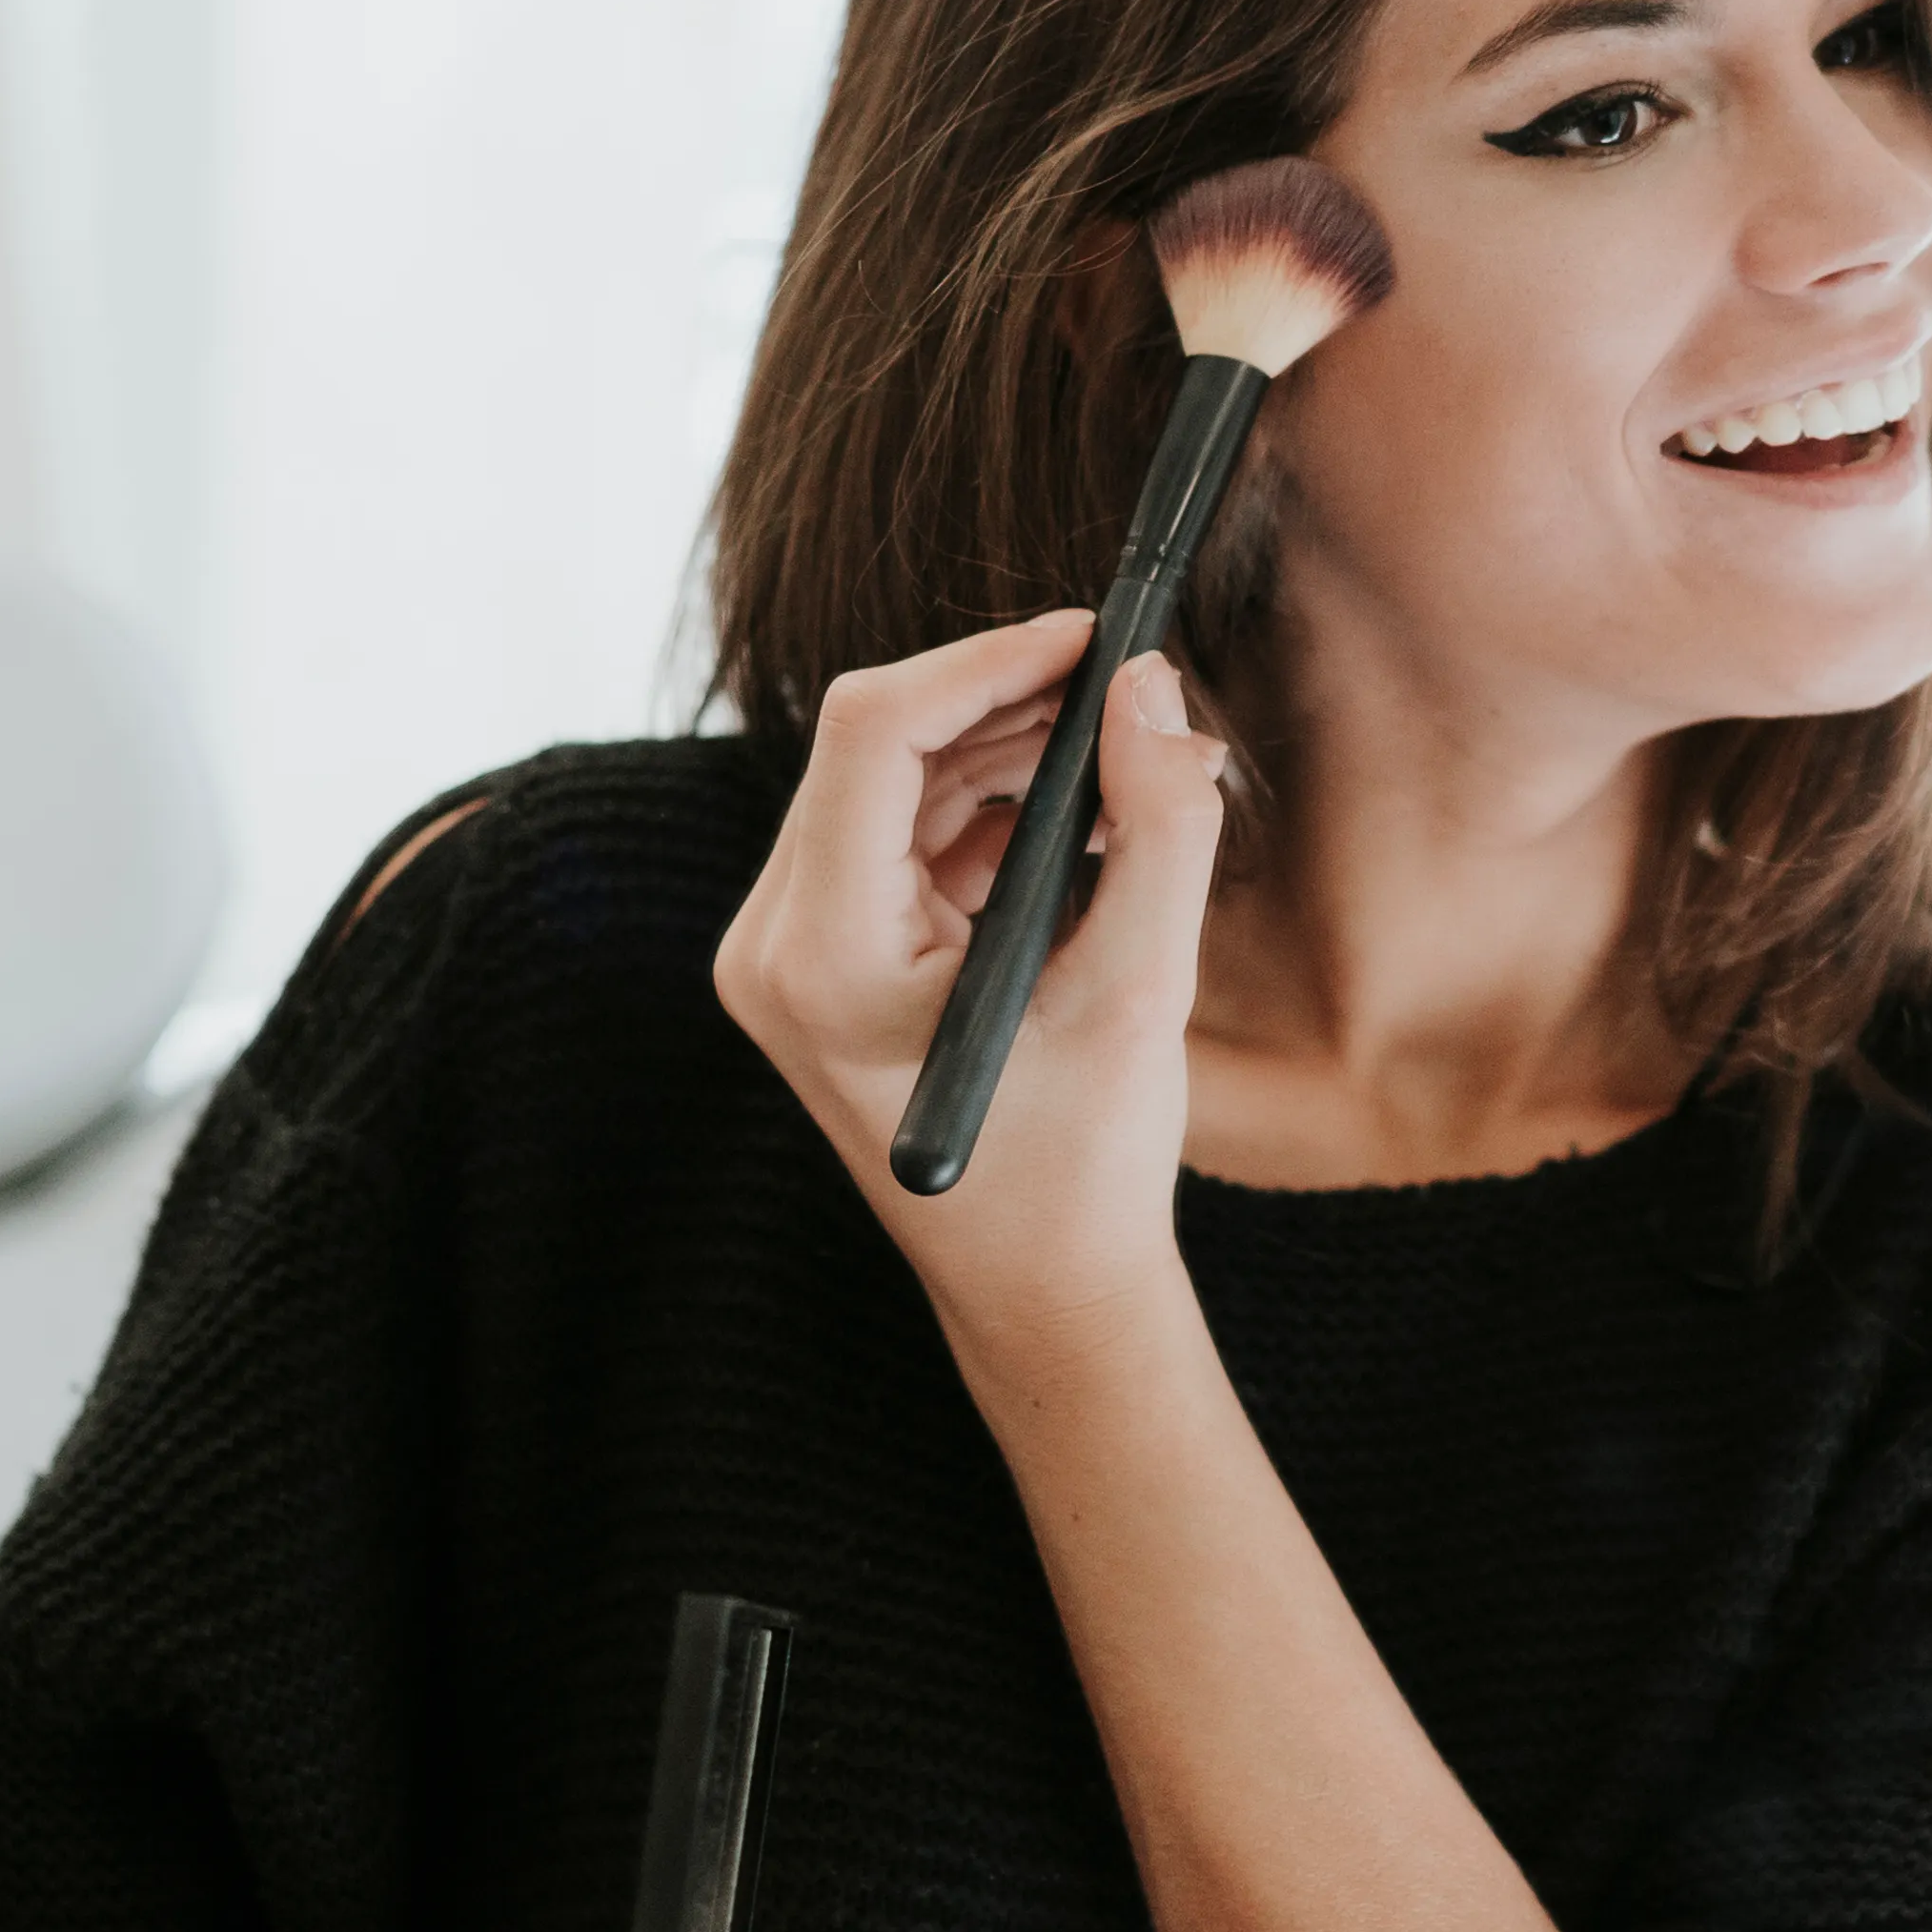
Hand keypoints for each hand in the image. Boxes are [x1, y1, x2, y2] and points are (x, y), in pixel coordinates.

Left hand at [712, 613, 1227, 1354]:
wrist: (1043, 1292)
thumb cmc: (1085, 1169)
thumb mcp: (1141, 992)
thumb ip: (1159, 828)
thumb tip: (1150, 688)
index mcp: (819, 959)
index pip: (874, 735)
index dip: (987, 662)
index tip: (1092, 639)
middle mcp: (772, 945)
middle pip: (879, 749)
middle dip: (1014, 711)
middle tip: (1137, 703)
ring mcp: (785, 954)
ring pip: (895, 784)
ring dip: (1013, 761)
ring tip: (1135, 779)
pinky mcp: (822, 959)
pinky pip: (902, 837)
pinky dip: (994, 816)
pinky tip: (1089, 835)